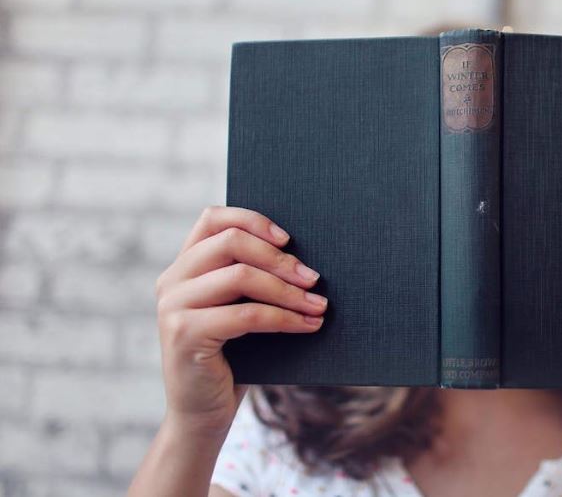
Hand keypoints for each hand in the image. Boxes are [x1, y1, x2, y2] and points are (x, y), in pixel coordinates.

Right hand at [154, 206, 327, 435]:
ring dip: (288, 290)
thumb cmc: (234, 357)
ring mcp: (173, 306)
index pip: (212, 218)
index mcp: (183, 266)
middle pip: (231, 242)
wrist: (203, 414)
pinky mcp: (184, 334)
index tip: (289, 239)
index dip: (253, 220)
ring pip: (241, 275)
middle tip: (314, 278)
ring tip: (319, 305)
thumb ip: (253, 278)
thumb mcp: (240, 309)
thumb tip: (306, 256)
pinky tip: (308, 325)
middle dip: (280, 258)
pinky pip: (247, 314)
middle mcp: (171, 280)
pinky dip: (285, 318)